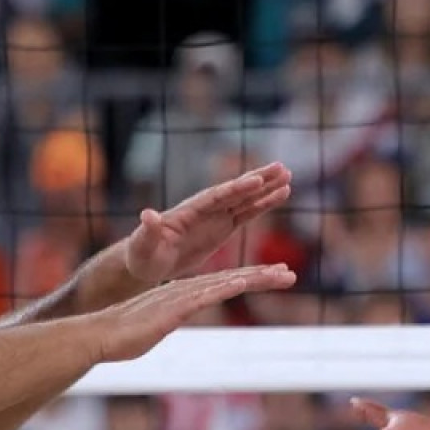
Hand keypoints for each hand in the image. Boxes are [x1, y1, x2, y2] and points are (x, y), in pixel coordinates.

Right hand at [91, 264, 295, 362]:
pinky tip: (243, 282)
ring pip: (225, 283)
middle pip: (230, 280)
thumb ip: (165, 322)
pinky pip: (204, 296)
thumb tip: (167, 323)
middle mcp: (185, 291)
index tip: (272, 276)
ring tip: (282, 274)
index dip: (248, 278)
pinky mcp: (173, 309)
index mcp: (182, 295)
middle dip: (262, 276)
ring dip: (255, 277)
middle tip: (289, 273)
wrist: (98, 336)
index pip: (222, 285)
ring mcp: (180, 298)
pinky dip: (225, 287)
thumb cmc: (121, 337)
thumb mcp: (153, 329)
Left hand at [123, 164, 292, 284]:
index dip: (234, 189)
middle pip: (234, 192)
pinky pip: (247, 214)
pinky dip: (264, 204)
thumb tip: (147, 214)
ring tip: (288, 175)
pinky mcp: (222, 228)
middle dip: (257, 180)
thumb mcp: (142, 245)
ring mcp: (215, 217)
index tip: (255, 180)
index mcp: (187, 212)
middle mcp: (204, 209)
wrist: (145, 262)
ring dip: (266, 188)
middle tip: (281, 167)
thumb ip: (147, 230)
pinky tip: (282, 194)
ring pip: (245, 199)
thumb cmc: (141, 255)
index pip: (214, 198)